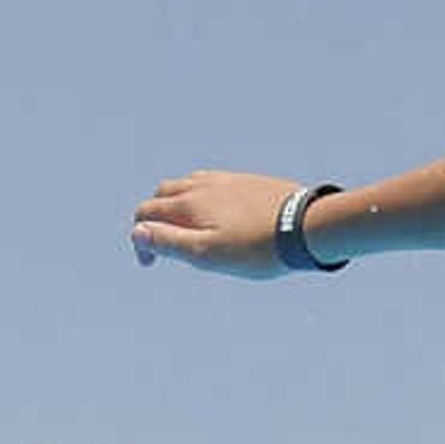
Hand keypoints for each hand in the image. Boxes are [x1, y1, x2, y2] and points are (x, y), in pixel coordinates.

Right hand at [130, 169, 307, 278]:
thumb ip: (169, 242)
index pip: (147, 212)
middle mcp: (205, 185)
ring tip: (186, 225)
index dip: (141, 238)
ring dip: (178, 202)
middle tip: (163, 241)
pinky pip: (216, 183)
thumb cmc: (257, 248)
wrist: (307, 228)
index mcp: (189, 203)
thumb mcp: (207, 254)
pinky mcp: (251, 182)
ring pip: (190, 184)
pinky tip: (219, 212)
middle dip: (155, 215)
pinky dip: (204, 196)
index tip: (151, 262)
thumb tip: (137, 231)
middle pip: (165, 194)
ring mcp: (229, 180)